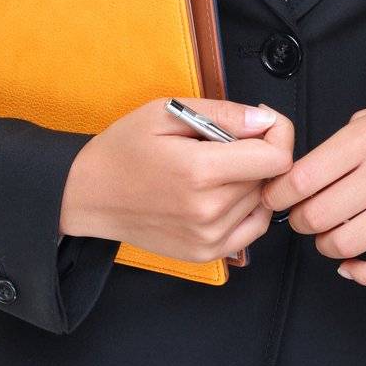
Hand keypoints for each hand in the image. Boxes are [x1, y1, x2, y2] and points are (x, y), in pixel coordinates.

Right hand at [61, 98, 294, 262]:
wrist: (88, 195)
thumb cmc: (123, 150)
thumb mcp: (166, 112)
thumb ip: (223, 114)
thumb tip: (265, 120)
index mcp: (200, 172)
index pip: (277, 158)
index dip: (277, 134)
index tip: (261, 124)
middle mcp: (209, 211)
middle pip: (271, 178)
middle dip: (258, 153)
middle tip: (223, 142)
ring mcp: (209, 238)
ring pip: (263, 201)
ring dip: (250, 180)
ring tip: (214, 168)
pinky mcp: (206, 254)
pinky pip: (254, 227)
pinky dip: (248, 207)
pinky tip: (222, 191)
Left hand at [259, 90, 365, 284]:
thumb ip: (340, 145)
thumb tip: (299, 175)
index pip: (303, 177)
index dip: (278, 195)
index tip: (274, 199)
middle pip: (319, 214)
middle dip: (299, 222)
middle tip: (300, 219)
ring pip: (347, 243)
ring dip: (326, 246)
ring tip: (327, 238)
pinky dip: (361, 274)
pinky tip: (350, 266)